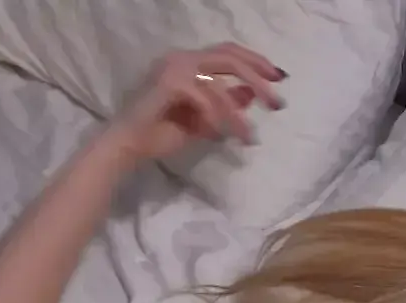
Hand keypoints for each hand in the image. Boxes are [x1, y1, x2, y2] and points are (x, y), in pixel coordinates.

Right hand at [104, 43, 285, 161]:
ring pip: (220, 82)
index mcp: (188, 64)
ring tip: (250, 138)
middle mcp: (182, 59)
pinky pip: (206, 98)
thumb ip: (225, 104)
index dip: (255, 62)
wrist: (127, 147)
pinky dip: (216, 119)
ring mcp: (174, 67)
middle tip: (278, 103)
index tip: (278, 79)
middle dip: (258, 77)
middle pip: (230, 57)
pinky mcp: (169, 83)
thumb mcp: (203, 120)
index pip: (227, 52)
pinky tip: (217, 136)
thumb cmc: (159, 134)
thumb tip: (250, 94)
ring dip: (238, 114)